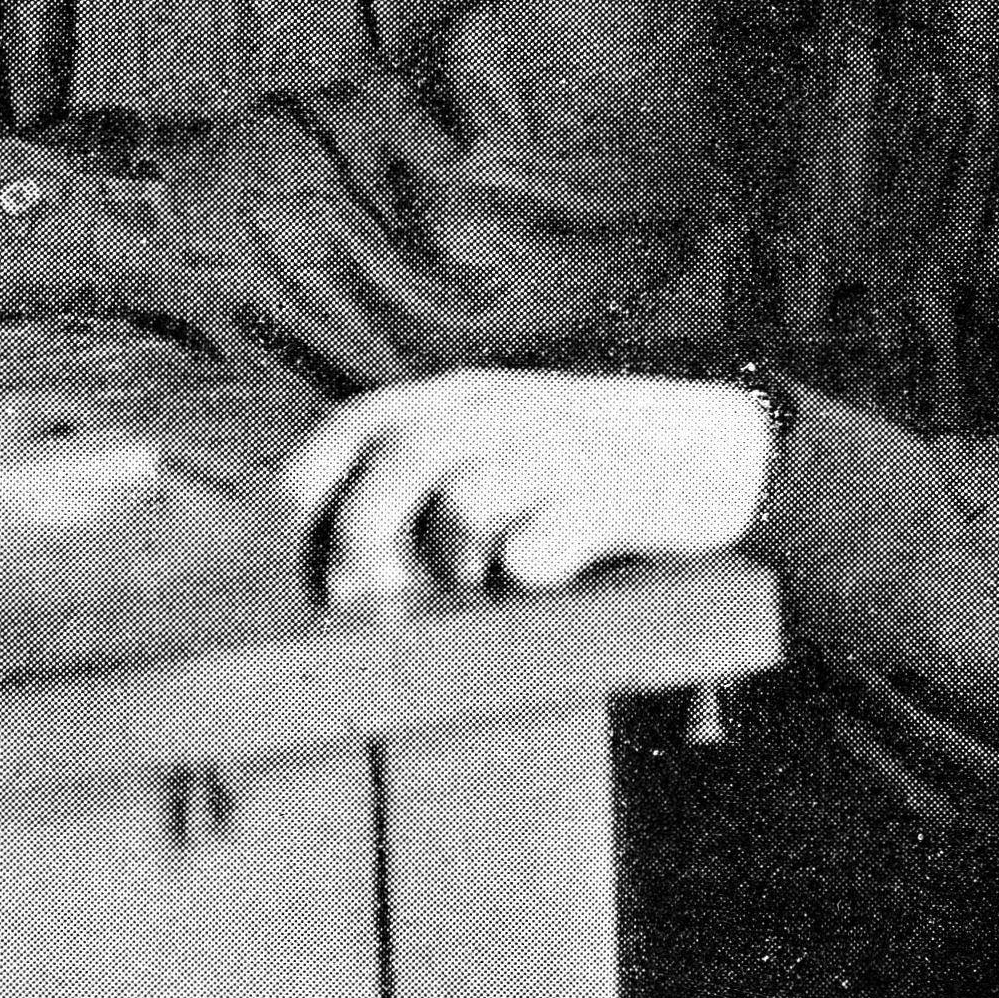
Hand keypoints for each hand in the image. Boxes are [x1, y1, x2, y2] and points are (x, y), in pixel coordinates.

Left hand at [278, 367, 773, 612]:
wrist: (708, 450)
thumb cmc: (573, 466)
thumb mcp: (490, 445)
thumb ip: (415, 484)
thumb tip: (330, 571)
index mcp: (452, 396)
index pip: (352, 427)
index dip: (308, 490)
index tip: (290, 555)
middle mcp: (495, 410)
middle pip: (400, 460)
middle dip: (365, 536)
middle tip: (363, 601)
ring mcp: (554, 445)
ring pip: (465, 502)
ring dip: (454, 561)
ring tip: (480, 581)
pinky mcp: (611, 493)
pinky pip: (541, 541)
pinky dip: (526, 568)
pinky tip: (539, 576)